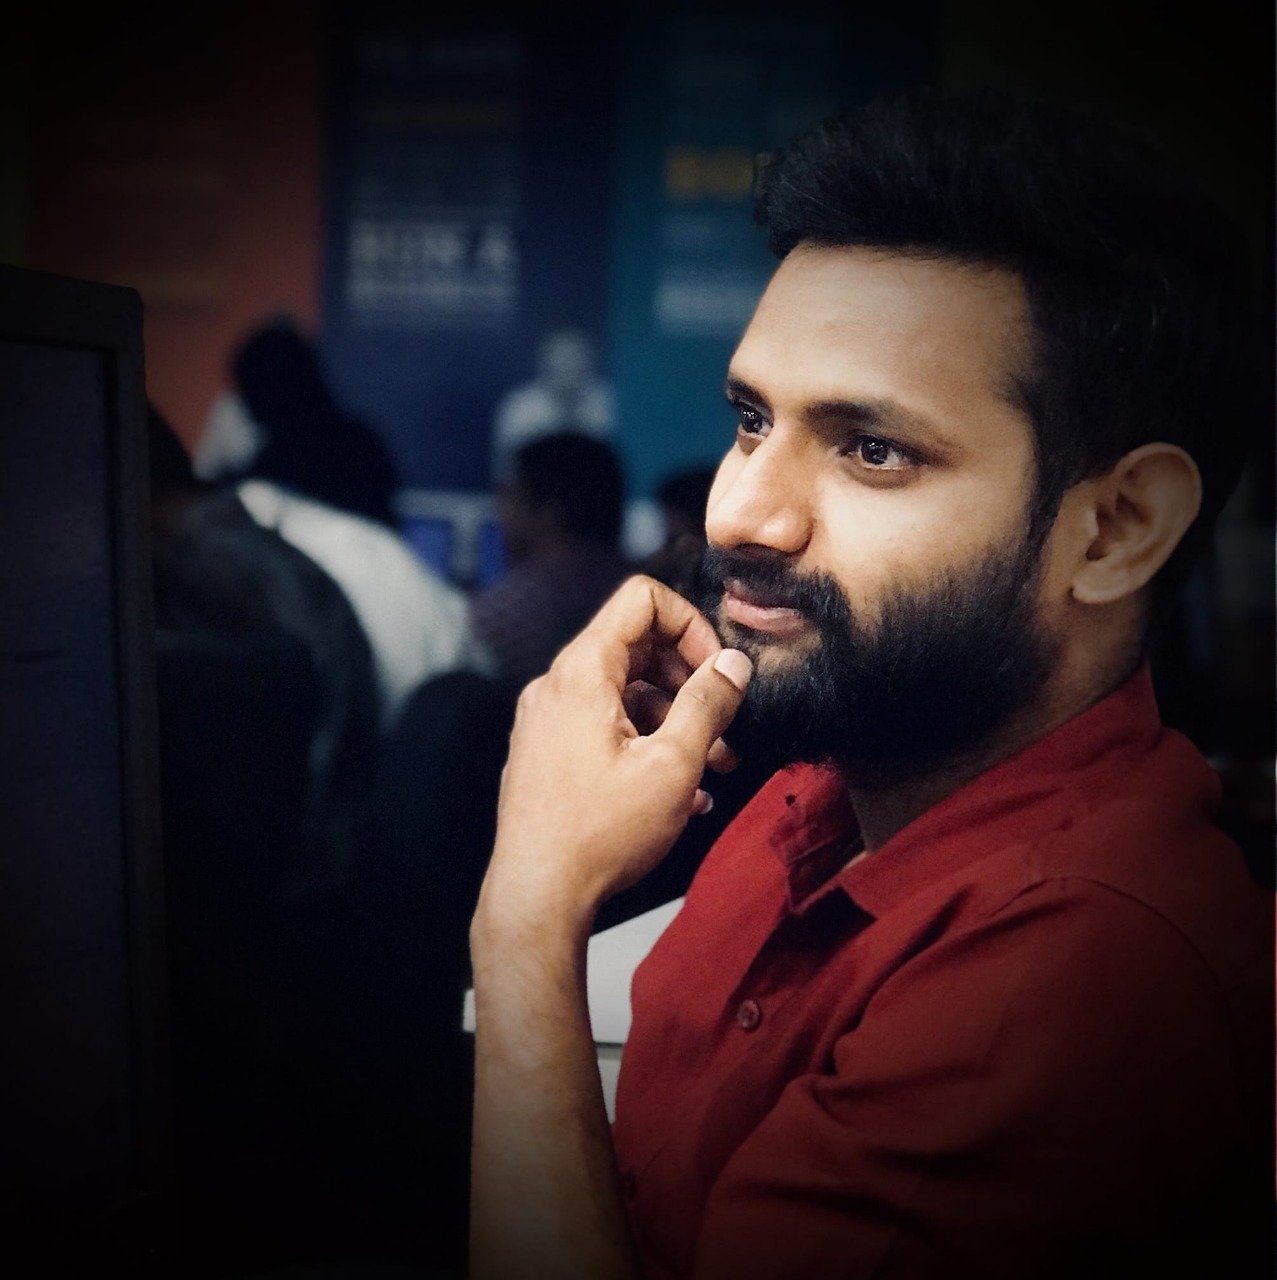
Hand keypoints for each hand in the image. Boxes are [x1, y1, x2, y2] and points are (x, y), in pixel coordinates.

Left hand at [474, 575, 752, 937]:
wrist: (538, 896)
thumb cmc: (599, 834)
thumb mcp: (672, 765)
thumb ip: (708, 705)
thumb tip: (733, 664)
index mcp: (582, 673)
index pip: (641, 601)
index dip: (691, 625)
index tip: (719, 670)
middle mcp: (557, 687)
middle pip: (636, 648)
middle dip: (690, 681)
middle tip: (727, 725)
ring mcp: (549, 722)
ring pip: (625, 695)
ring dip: (676, 720)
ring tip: (715, 766)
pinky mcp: (548, 754)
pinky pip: (605, 728)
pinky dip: (646, 743)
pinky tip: (681, 791)